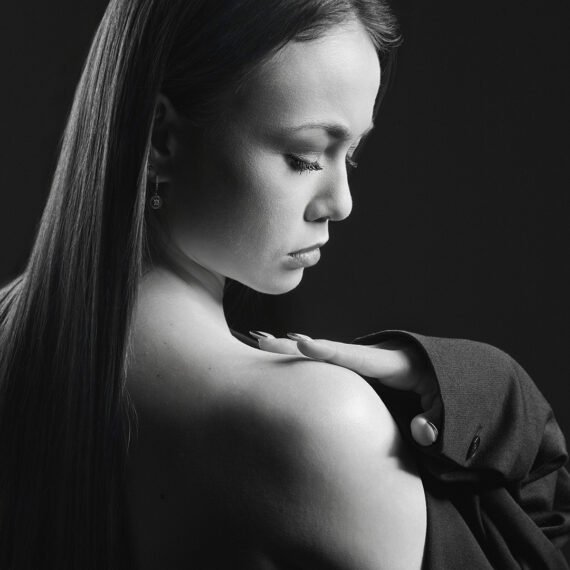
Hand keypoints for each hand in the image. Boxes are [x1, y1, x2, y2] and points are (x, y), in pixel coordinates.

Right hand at [249, 330, 441, 446]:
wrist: (449, 373)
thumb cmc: (450, 388)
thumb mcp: (452, 405)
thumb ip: (438, 420)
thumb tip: (421, 431)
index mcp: (395, 362)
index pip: (357, 357)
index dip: (329, 351)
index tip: (302, 344)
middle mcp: (374, 358)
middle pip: (330, 352)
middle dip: (296, 347)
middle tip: (262, 340)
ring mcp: (365, 363)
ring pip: (324, 357)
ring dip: (292, 350)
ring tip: (261, 342)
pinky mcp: (361, 373)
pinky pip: (330, 365)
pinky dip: (306, 359)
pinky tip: (285, 354)